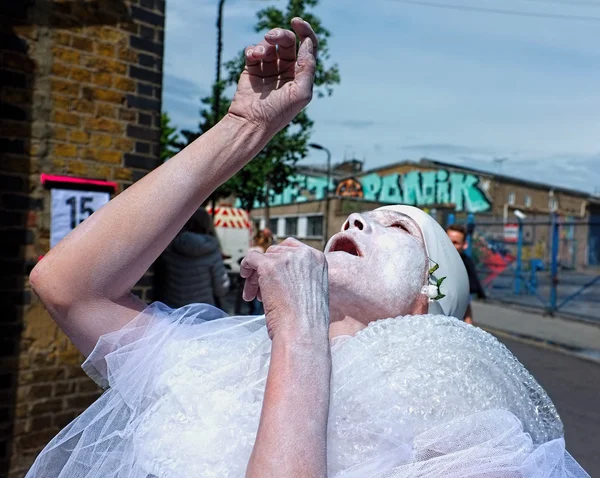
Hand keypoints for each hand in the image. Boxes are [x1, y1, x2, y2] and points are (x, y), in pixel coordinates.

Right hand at [227, 18, 317, 134]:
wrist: (251, 123)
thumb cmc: (278, 113)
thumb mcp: (301, 93)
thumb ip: (308, 67)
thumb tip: (308, 43)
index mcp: (301, 75)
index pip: (308, 47)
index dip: (305, 31)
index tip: (296, 21)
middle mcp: (286, 70)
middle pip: (288, 42)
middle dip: (281, 35)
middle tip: (272, 37)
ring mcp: (269, 69)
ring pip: (270, 44)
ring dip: (265, 44)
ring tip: (259, 54)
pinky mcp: (252, 69)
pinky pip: (253, 50)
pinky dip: (253, 49)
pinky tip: (252, 56)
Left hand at [240, 238, 328, 340]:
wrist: (303, 333)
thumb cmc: (307, 321)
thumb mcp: (312, 291)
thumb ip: (301, 276)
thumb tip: (280, 273)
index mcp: (318, 258)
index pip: (292, 249)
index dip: (279, 262)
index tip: (274, 276)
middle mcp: (304, 254)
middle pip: (276, 253)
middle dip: (267, 270)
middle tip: (262, 291)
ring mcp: (286, 259)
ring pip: (262, 258)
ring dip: (256, 276)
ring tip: (256, 295)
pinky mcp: (269, 266)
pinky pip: (251, 258)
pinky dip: (245, 266)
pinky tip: (244, 278)